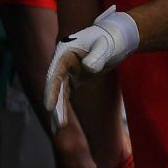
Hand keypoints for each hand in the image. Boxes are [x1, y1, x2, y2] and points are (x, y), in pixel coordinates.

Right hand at [45, 6, 139, 128]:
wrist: (117, 38)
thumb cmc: (111, 39)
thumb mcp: (105, 45)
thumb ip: (97, 55)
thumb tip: (89, 67)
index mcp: (64, 52)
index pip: (54, 74)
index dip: (51, 91)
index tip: (49, 107)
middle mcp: (61, 63)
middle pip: (55, 87)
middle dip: (55, 106)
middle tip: (58, 125)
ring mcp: (66, 72)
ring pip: (59, 93)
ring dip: (58, 110)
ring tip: (57, 129)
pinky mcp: (74, 78)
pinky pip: (66, 95)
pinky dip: (64, 107)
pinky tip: (61, 122)